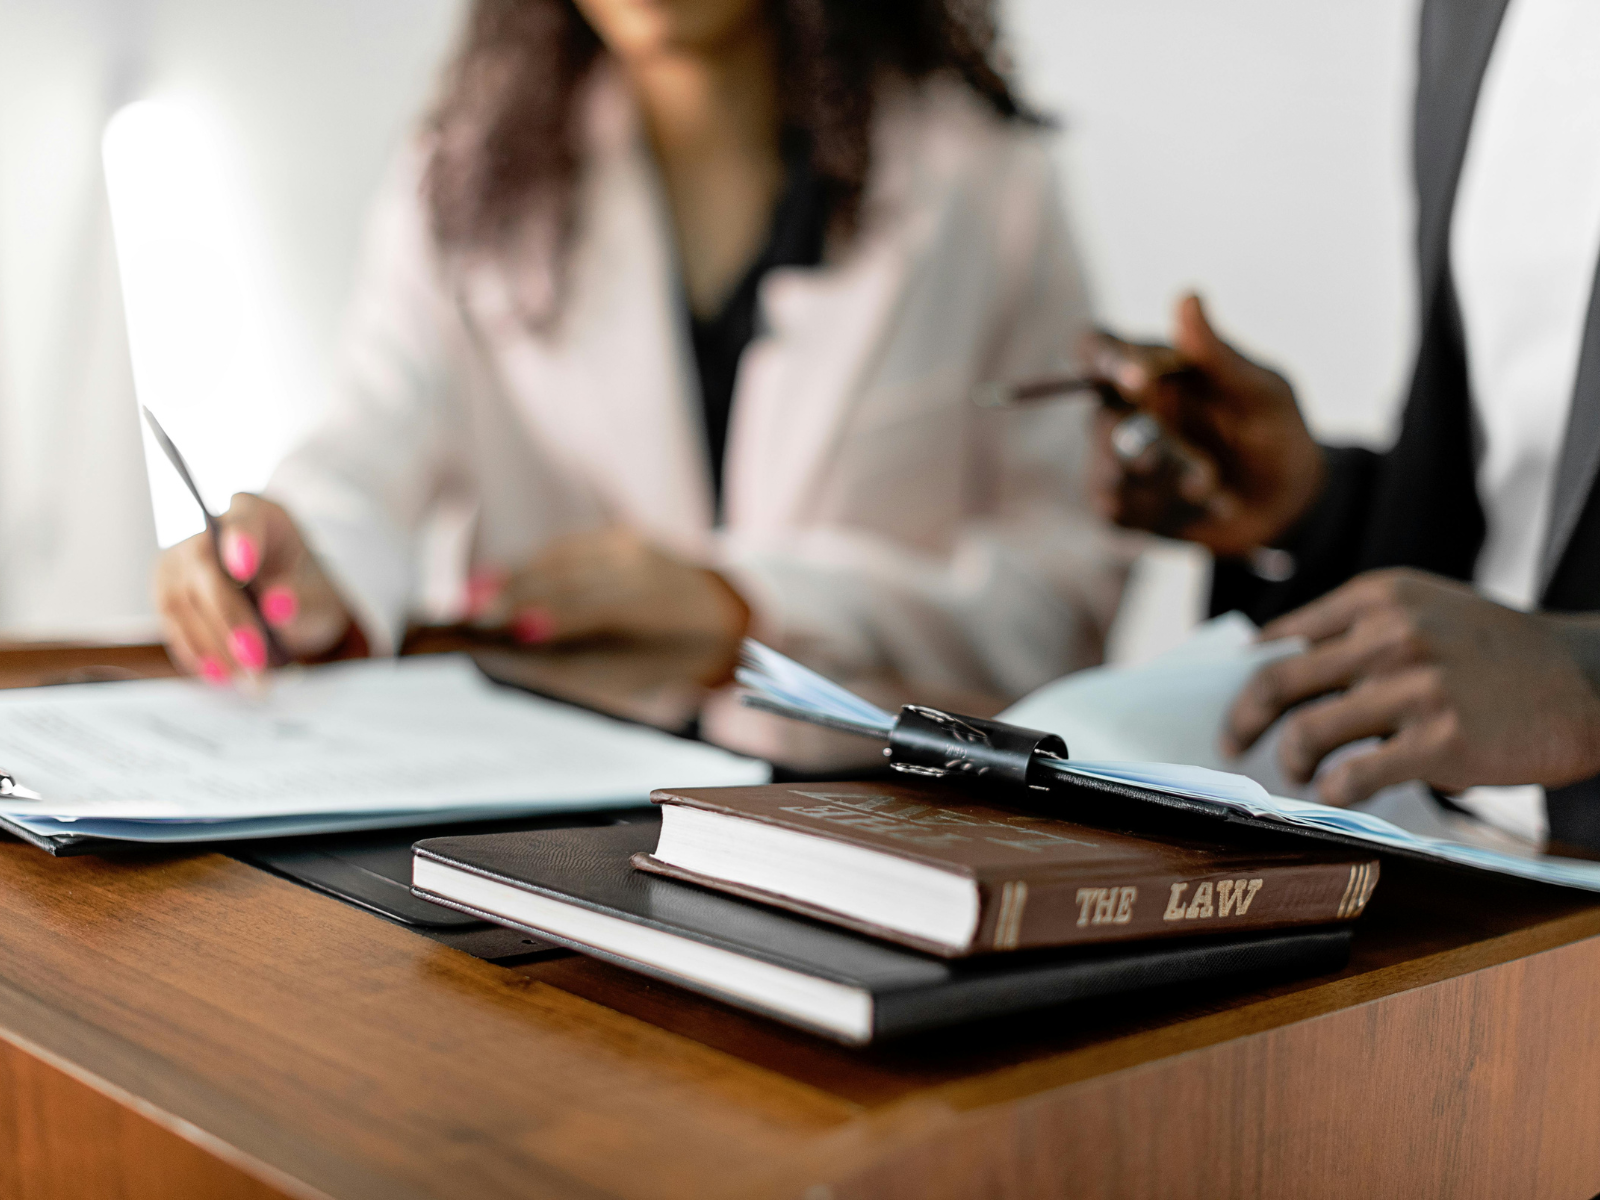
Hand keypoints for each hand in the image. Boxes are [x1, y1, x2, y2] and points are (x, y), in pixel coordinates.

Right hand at [154, 494, 355, 680]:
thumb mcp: (318, 597)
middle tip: (257, 660)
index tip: (244, 568)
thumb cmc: (304, 591)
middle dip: (230, 619)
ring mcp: (181, 559)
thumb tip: (278, 608)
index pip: (243, 521)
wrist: (284, 603)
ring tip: (248, 679)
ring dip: (213, 645)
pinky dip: (196, 652)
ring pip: (182, 601)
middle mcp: (210, 530)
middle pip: (206, 569)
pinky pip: (172, 623)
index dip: (241, 542)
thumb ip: (302, 600)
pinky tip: (221, 674)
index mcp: (257, 514)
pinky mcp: (167, 591)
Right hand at [467, 526, 750, 657]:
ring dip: (515, 577)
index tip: (514, 630)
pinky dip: (531, 565)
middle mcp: (646, 566)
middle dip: (520, 595)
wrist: (726, 608)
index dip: (557, 617)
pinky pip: (568, 549)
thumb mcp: (642, 673)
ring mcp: (633, 545)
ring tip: (473, 598)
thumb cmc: (675, 656)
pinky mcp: (620, 535)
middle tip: (472, 613)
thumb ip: (587, 665)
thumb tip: (519, 657)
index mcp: (661, 607)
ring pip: (564, 558)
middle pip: (573, 578)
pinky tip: (499, 579)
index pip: (600, 608)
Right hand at [1085, 293, 1325, 556]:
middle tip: (1204, 468)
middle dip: (1152, 446)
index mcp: (1150, 368)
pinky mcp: (1122, 505)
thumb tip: (1187, 296)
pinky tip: (1201, 507)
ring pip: (1109, 470)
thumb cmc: (1276, 434)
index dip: (1100, 357)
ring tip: (1213, 487)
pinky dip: (1164, 510)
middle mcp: (1124, 410)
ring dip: (1168, 483)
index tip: (1135, 378)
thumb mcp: (1261, 392)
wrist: (1288, 505)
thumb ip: (1217, 354)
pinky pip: (1116, 509)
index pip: (1096, 346)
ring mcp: (1117, 459)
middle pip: (1098, 420)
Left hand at [1224, 569, 1599, 805]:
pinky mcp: (1439, 740)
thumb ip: (1358, 628)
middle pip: (1278, 682)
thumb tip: (1273, 660)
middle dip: (1243, 719)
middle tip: (1233, 741)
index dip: (1247, 675)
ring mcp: (1414, 687)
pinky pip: (1356, 774)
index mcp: (1378, 597)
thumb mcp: (1426, 609)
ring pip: (1307, 731)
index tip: (1233, 700)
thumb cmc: (1498, 652)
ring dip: (1290, 760)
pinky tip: (1338, 794)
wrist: (1589, 680)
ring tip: (1298, 772)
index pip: (1285, 637)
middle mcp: (1390, 634)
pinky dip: (1335, 790)